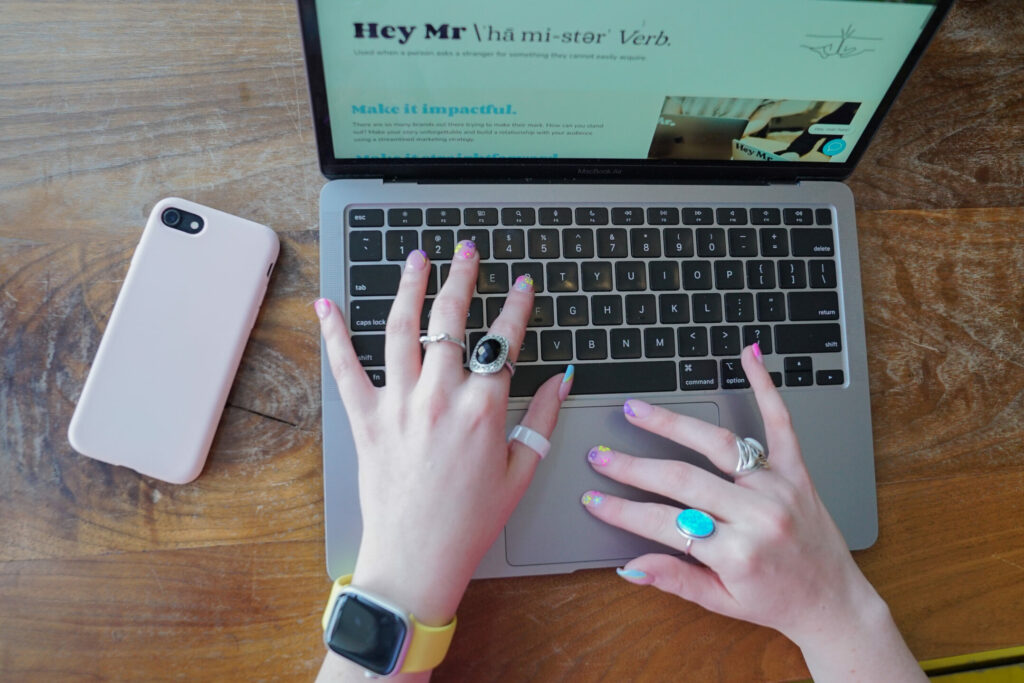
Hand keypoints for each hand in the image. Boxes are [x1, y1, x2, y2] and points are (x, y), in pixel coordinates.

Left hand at [316, 242, 571, 627]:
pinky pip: (346, 368)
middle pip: (452, 320)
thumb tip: (562, 376)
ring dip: (409, 287)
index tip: (522, 285)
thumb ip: (543, 418)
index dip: (517, 306)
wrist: (417, 559)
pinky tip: (328, 304)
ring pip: (403, 329)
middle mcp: (441, 397)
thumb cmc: (470, 522)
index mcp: (484, 410)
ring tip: (416, 258)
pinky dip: (335, 333)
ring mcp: (399, 405)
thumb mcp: (521, 472)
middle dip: (462, 277)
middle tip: (467, 251)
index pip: (505, 341)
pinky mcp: (365, 419)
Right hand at [581, 345, 924, 680]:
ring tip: (637, 410)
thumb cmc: (777, 603)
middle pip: (683, 480)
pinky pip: (781, 424)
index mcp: (737, 553)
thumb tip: (629, 565)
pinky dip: (765, 388)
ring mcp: (779, 488)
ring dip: (673, 424)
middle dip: (634, 467)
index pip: (664, 524)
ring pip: (719, 445)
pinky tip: (748, 357)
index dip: (623, 511)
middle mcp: (759, 516)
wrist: (835, 603)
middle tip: (601, 455)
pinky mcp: (798, 472)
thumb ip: (675, 579)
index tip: (594, 500)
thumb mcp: (720, 603)